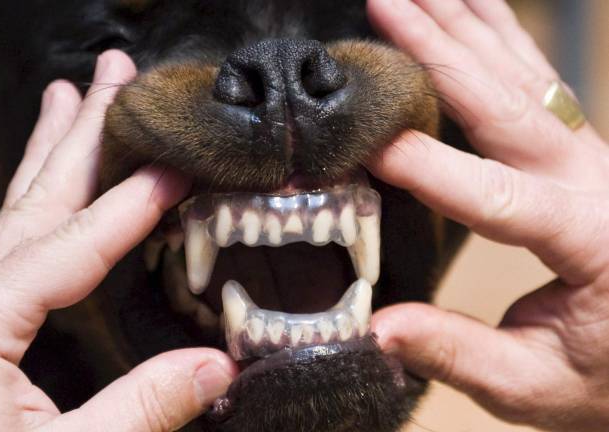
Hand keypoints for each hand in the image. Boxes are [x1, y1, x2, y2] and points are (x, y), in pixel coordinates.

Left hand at [0, 50, 235, 431]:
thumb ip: (140, 409)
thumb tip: (220, 368)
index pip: (67, 246)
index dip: (129, 206)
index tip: (179, 169)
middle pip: (33, 200)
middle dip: (79, 132)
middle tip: (113, 75)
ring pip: (17, 213)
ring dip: (50, 152)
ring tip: (72, 98)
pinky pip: (13, 244)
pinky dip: (39, 204)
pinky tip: (55, 188)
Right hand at [367, 1, 608, 429]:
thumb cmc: (607, 374)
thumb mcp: (535, 385)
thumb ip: (458, 353)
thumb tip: (377, 328)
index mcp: (587, 239)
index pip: (498, 195)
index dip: (428, 167)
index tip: (367, 147)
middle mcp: (591, 179)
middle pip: (509, 103)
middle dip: (440, 52)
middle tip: (385, 7)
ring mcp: (587, 154)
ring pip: (522, 74)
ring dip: (465, 27)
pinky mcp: (577, 147)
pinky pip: (535, 78)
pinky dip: (499, 35)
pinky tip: (470, 8)